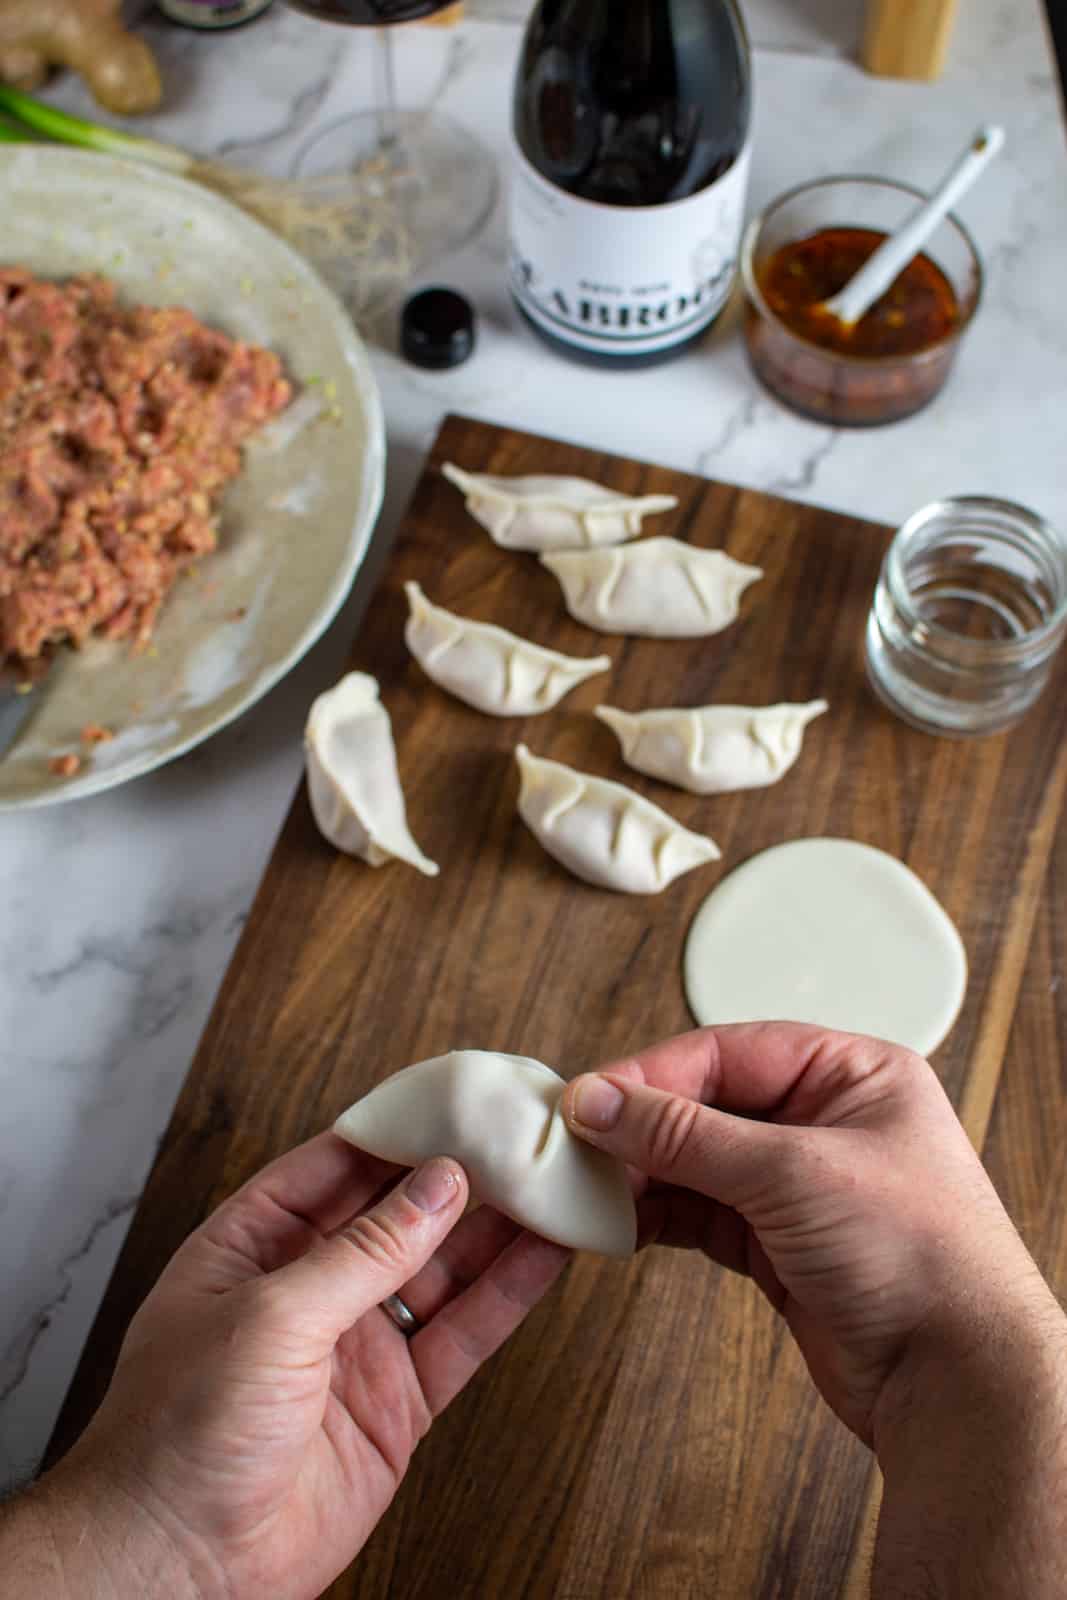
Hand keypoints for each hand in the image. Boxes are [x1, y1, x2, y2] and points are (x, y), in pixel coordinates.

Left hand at [32, 1135, 567, 1599]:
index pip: (336, 1164)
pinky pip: (463, 1336)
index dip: (397, 1128)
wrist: (179, 1566)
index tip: (457, 1096)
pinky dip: (508, 1296)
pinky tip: (548, 1255)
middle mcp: (309, 1287)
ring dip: (497, 1228)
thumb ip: (364, 1251)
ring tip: (554, 1181)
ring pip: (442, 1270)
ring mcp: (357, 1345)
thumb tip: (437, 1184)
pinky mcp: (397, 1403)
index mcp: (253, 1245)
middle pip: (399, 1213)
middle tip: (522, 1134)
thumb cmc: (179, 1432)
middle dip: (459, 1174)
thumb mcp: (271, 1316)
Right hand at [561, 1023, 1060, 1445]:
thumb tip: (600, 1101)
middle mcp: (826, 1119)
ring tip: (583, 1186)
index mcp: (852, 1072)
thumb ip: (687, 1134)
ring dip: (640, 1174)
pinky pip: (700, 1213)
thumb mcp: (793, 1172)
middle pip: (707, 1104)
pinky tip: (615, 1221)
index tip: (589, 1098)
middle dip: (640, 1126)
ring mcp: (800, 1185)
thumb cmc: (917, 1256)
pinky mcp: (777, 1244)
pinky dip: (656, 1216)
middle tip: (573, 1144)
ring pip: (696, 1161)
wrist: (956, 1380)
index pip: (730, 1051)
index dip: (654, 1073)